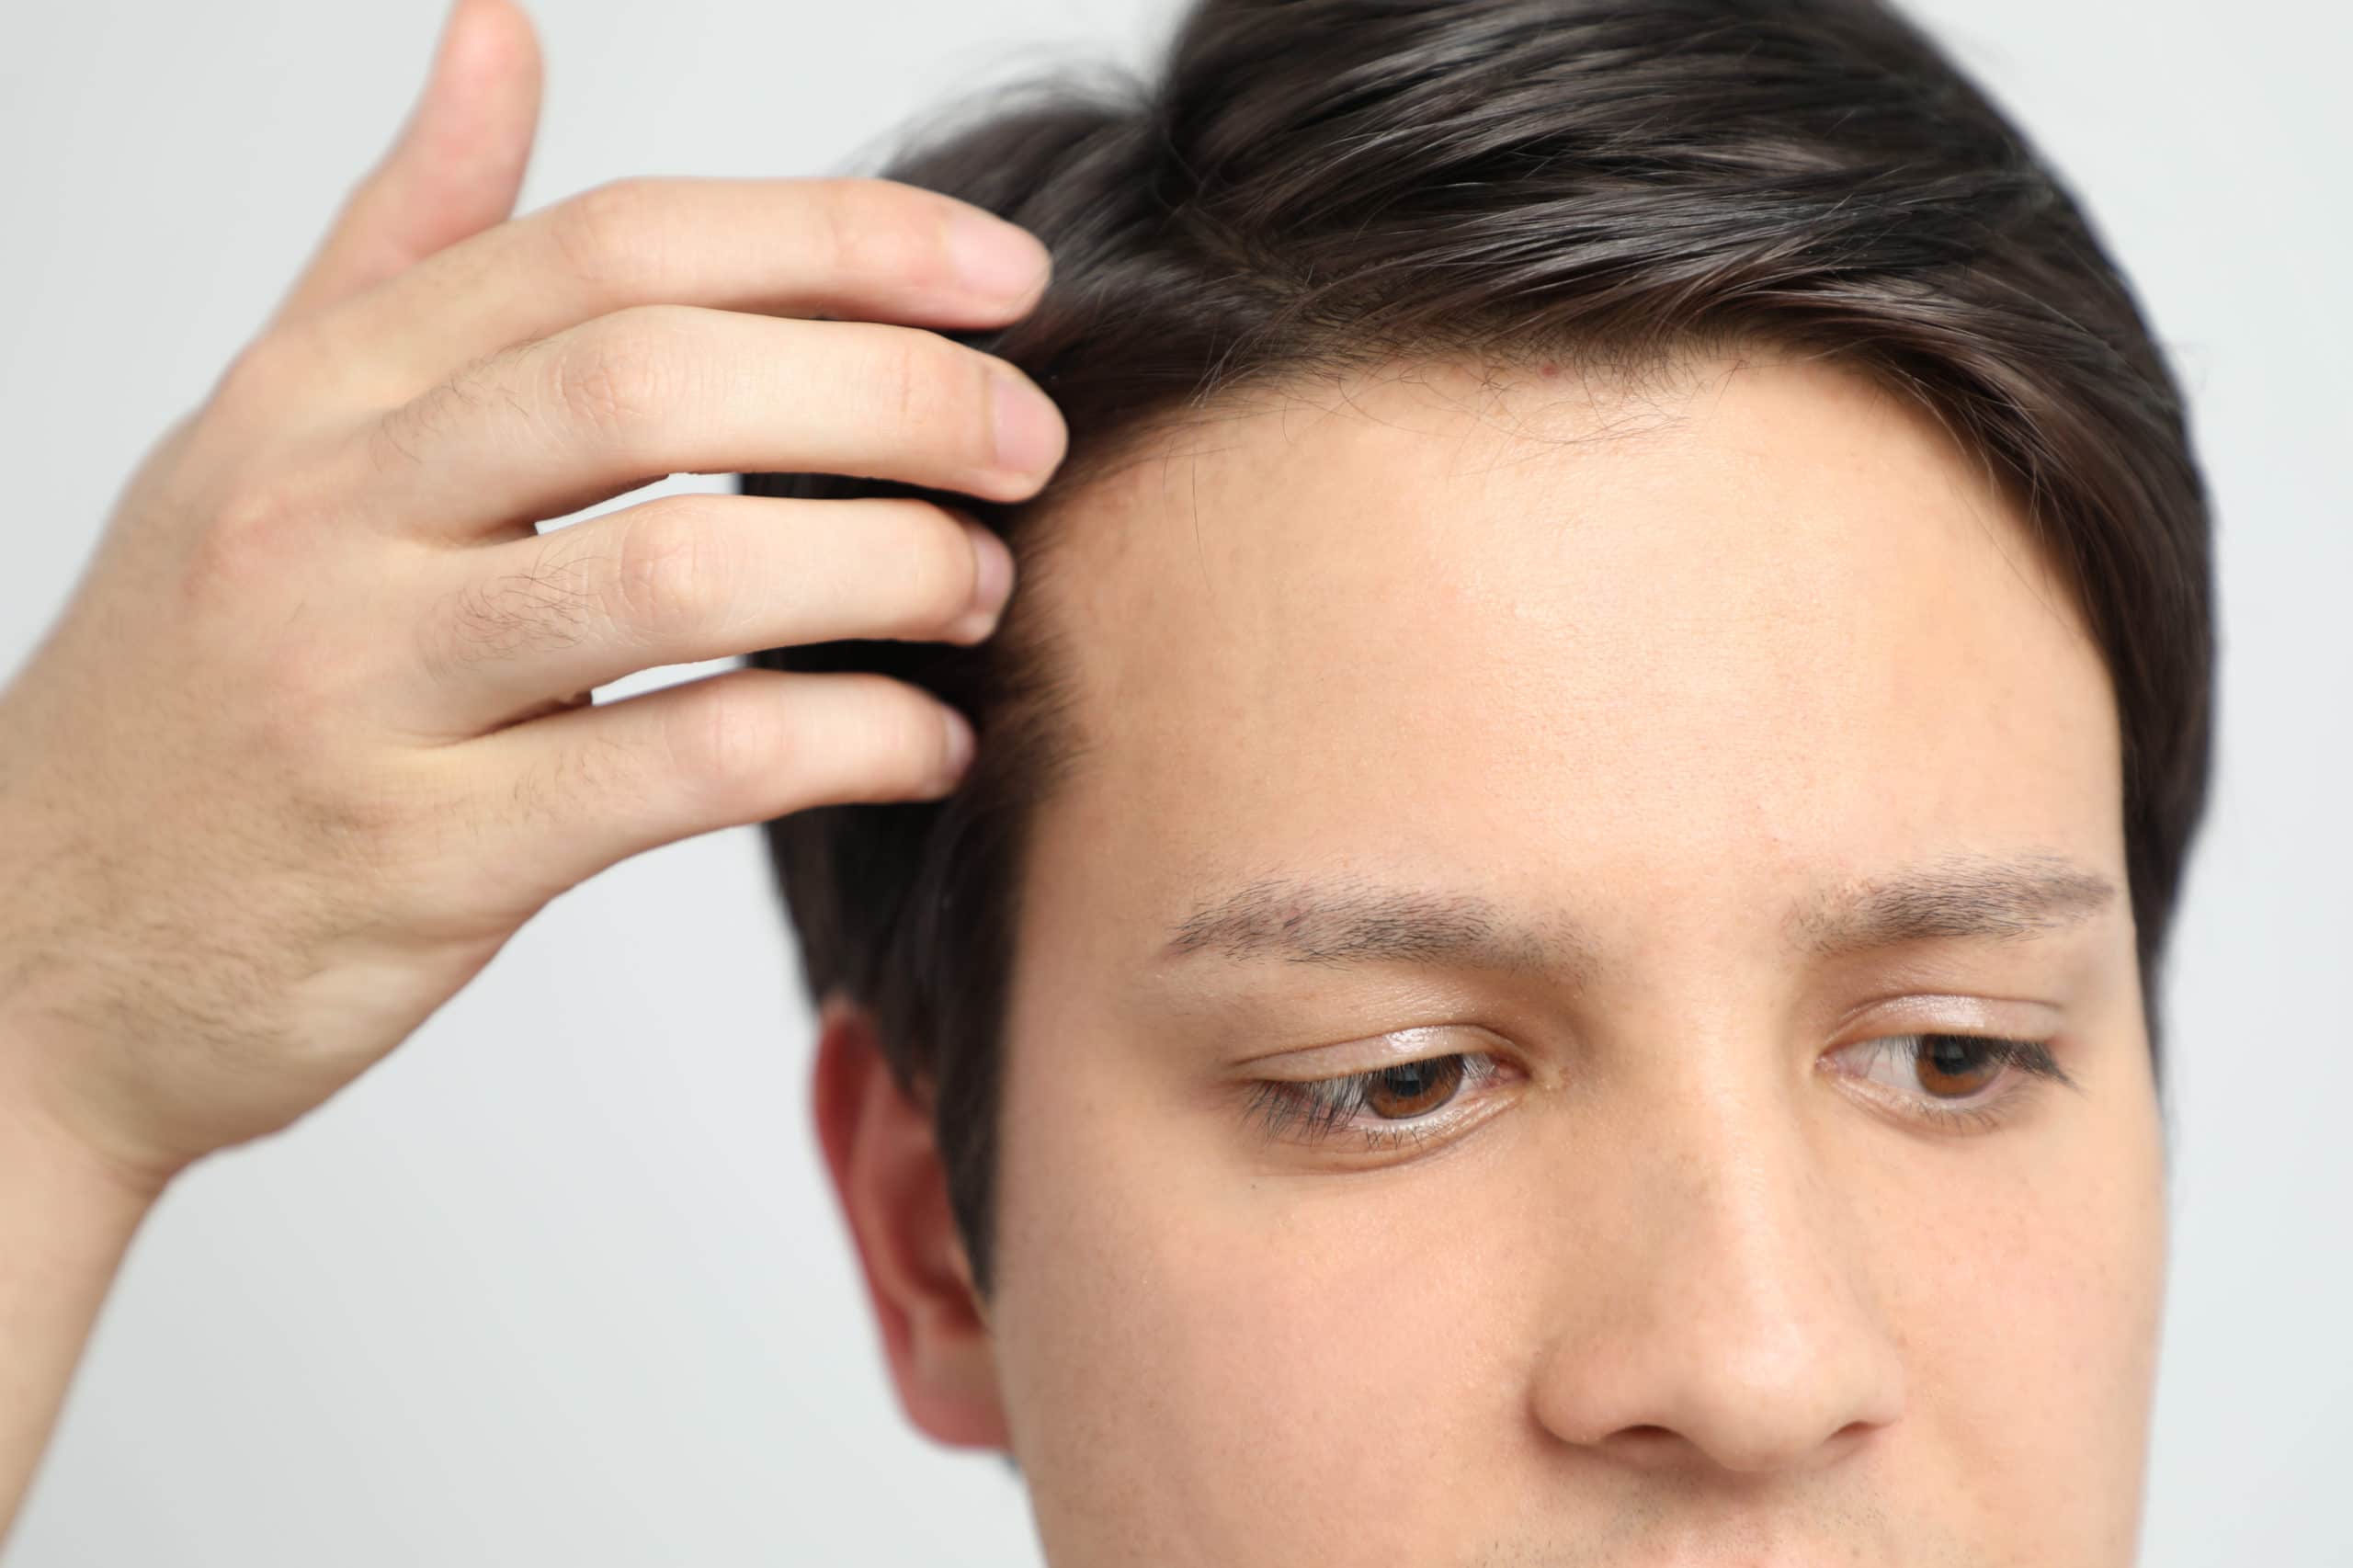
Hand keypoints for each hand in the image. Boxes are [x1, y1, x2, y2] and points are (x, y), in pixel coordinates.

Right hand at [0, 0, 1063, 1187]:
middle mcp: (328, 514)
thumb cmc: (189, 689)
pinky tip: (921, 742)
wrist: (34, 956)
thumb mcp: (262, 437)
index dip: (831, 240)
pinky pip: (673, 769)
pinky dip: (835, 741)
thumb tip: (500, 34)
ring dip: (878, 564)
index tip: (997, 276)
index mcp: (317, 394)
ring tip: (977, 586)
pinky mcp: (422, 860)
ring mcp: (367, 688)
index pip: (610, 250)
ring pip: (678, 569)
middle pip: (653, 379)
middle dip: (883, 392)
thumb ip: (400, 243)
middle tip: (1026, 440)